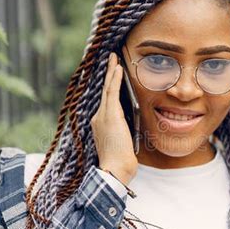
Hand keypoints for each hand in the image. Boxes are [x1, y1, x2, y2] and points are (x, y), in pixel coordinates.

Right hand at [90, 52, 137, 185]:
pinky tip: (118, 68)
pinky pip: (112, 92)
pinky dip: (115, 78)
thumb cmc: (120, 162)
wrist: (114, 170)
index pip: (105, 101)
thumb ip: (125, 131)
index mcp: (100, 124)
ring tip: (114, 58)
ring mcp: (102, 115)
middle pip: (104, 91)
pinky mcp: (110, 115)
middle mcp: (98, 117)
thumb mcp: (123, 143)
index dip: (108, 86)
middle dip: (107, 74)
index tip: (111, 75)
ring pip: (107, 88)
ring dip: (111, 71)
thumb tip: (132, 125)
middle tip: (110, 59)